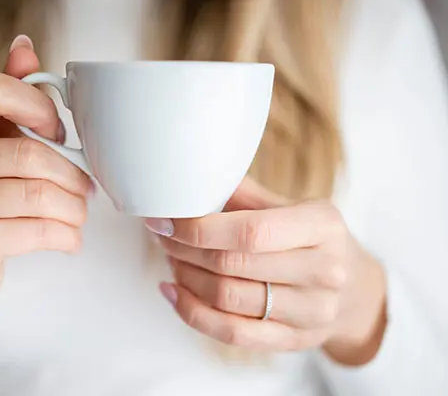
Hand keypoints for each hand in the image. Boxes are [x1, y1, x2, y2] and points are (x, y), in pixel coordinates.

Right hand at [0, 36, 92, 335]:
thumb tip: (24, 47)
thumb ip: (6, 99)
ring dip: (74, 208)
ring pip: (36, 195)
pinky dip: (65, 236)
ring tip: (80, 213)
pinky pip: (35, 231)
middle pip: (27, 153)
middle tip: (86, 187)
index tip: (59, 132)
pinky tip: (70, 238)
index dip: (39, 108)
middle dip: (72, 173)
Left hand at [148, 177, 386, 364]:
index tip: (166, 220)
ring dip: (185, 277)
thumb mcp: (295, 208)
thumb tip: (196, 177)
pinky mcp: (294, 340)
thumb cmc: (315, 241)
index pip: (249, 231)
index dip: (198, 228)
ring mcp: (312, 312)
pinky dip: (192, 312)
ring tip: (170, 259)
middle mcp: (324, 271)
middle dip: (184, 249)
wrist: (355, 290)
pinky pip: (232, 333)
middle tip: (162, 236)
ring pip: (227, 299)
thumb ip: (249, 195)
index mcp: (323, 226)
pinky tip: (172, 292)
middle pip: (233, 264)